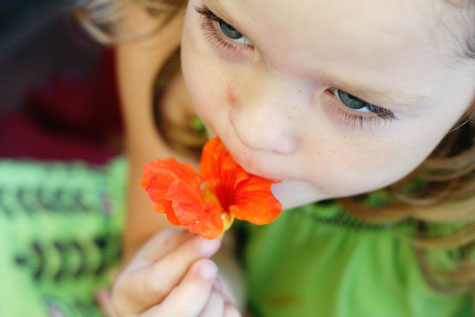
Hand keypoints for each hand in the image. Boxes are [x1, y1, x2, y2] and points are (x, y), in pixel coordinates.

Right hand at [107, 228, 240, 315]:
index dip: (186, 259)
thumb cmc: (166, 264)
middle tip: (209, 266)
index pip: (156, 283)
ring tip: (209, 283)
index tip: (210, 241)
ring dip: (216, 294)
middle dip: (198, 288)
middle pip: (174, 316)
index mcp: (126, 295)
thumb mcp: (165, 246)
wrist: (173, 293)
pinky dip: (227, 307)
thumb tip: (210, 236)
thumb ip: (183, 240)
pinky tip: (214, 300)